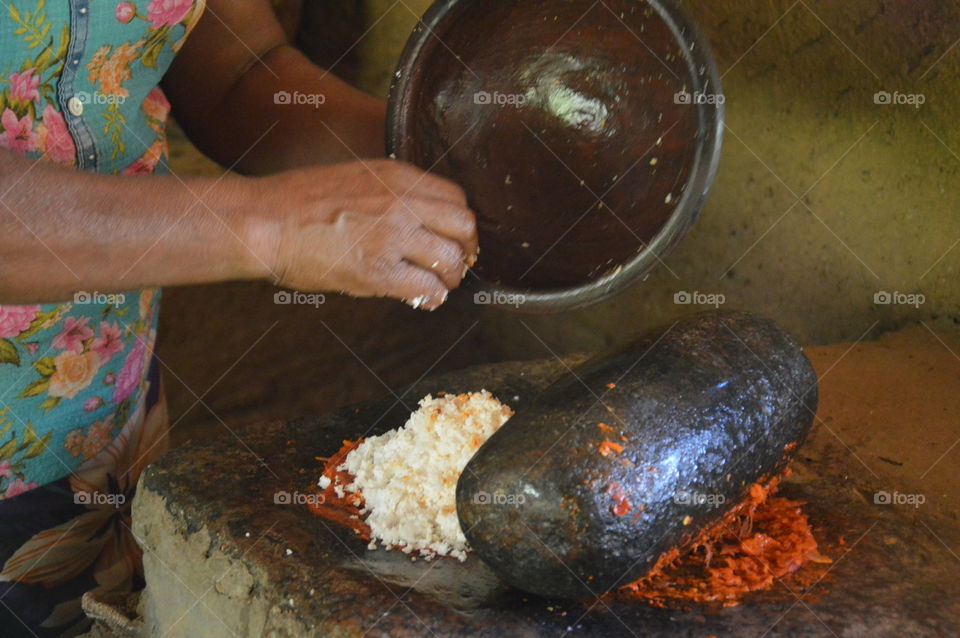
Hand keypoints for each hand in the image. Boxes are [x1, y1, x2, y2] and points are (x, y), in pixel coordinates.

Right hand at [250, 160, 477, 309]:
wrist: (264, 221)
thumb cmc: (299, 201)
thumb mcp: (356, 177)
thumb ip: (393, 192)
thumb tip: (420, 216)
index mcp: (398, 176)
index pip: (456, 197)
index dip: (459, 222)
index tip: (454, 237)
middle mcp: (402, 202)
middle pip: (464, 226)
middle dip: (466, 249)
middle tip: (456, 264)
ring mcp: (392, 237)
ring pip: (451, 260)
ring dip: (450, 277)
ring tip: (438, 284)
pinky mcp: (378, 271)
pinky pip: (428, 289)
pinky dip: (433, 298)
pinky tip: (424, 299)